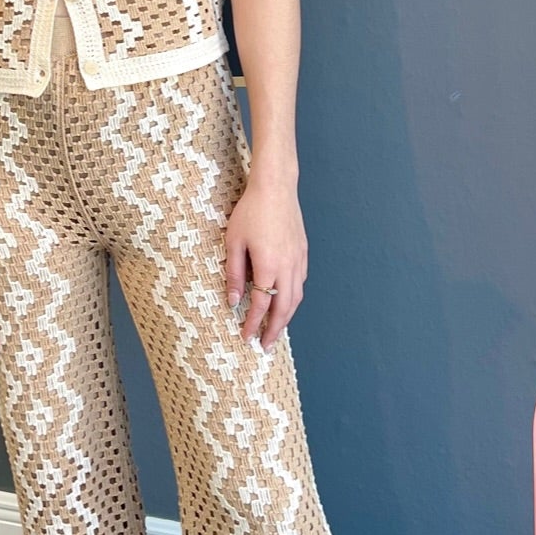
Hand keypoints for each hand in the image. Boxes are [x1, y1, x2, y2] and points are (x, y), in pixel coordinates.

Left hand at [225, 175, 307, 348]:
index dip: (253, 324)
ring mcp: (298, 260)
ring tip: (276, 331)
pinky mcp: (303, 253)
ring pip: (295, 298)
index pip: (260, 305)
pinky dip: (293, 299)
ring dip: (286, 318)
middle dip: (274, 330)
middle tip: (266, 346)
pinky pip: (300, 283)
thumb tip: (232, 301)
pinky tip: (286, 302)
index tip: (246, 337)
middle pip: (283, 308)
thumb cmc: (251, 212)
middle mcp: (287, 267)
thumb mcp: (234, 243)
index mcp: (268, 266)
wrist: (276, 187)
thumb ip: (234, 274)